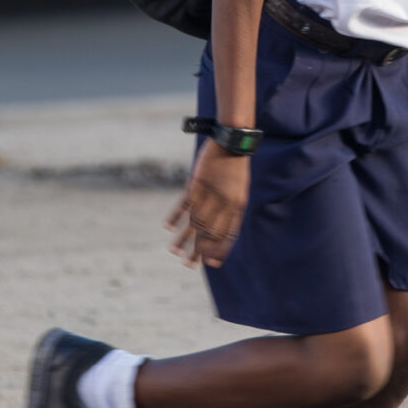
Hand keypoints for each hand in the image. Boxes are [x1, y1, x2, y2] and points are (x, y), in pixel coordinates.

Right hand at [166, 145, 249, 267]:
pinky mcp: (197, 184)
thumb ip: (229, 208)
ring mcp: (210, 194)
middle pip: (210, 233)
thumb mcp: (239, 190)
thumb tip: (216, 226)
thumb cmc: (236, 167)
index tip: (211, 263)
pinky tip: (168, 227)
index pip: (228, 235)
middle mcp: (225, 203)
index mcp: (237, 206)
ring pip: (195, 222)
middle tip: (189, 264)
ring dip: (184, 238)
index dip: (220, 250)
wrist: (233, 142)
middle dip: (199, 251)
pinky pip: (184, 204)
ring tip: (175, 253)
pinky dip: (175, 215)